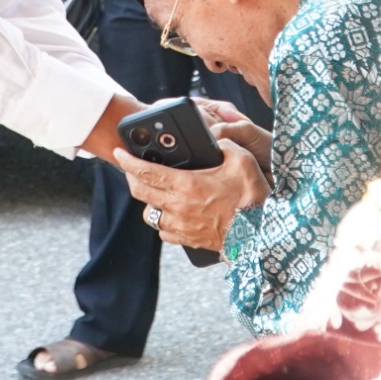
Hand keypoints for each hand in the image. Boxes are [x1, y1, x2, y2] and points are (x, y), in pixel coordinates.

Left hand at [114, 141, 267, 251]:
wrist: (261, 234)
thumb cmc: (252, 199)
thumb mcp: (242, 161)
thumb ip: (225, 144)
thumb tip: (215, 139)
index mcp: (186, 185)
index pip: (146, 172)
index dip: (128, 161)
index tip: (119, 153)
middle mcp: (178, 207)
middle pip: (141, 192)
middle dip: (132, 177)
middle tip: (131, 167)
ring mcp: (181, 226)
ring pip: (150, 213)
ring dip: (148, 200)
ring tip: (155, 190)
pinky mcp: (189, 240)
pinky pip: (164, 231)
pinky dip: (162, 221)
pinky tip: (171, 212)